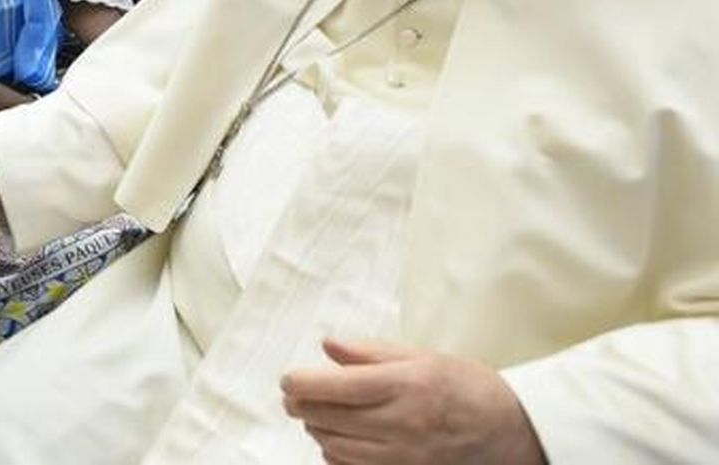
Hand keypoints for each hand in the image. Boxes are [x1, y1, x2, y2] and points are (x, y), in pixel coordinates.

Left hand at [281, 338, 546, 464]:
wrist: (511, 431)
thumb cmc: (467, 387)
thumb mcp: (422, 357)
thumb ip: (370, 352)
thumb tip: (328, 346)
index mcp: (404, 385)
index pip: (335, 387)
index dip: (301, 384)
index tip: (288, 380)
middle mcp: (401, 423)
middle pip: (328, 418)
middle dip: (301, 406)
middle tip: (294, 396)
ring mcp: (403, 455)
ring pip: (335, 447)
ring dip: (317, 429)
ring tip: (316, 415)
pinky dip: (336, 454)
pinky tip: (338, 440)